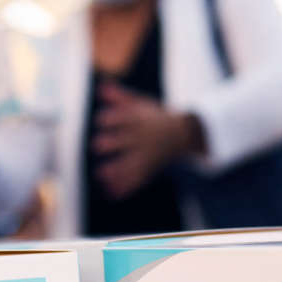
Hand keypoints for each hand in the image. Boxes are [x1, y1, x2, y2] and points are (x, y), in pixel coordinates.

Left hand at [91, 82, 201, 199]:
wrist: (184, 133)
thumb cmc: (155, 116)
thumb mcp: (140, 104)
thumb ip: (120, 97)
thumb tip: (101, 87)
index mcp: (139, 120)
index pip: (125, 118)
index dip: (113, 119)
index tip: (101, 120)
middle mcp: (142, 138)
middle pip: (127, 140)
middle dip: (113, 143)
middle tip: (97, 145)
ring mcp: (147, 154)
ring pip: (131, 163)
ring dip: (117, 169)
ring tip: (101, 174)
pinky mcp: (149, 168)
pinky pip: (137, 179)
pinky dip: (125, 187)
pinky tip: (111, 194)